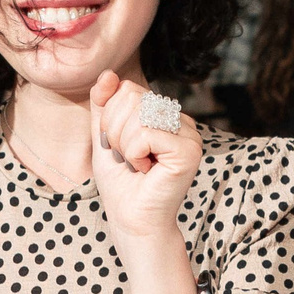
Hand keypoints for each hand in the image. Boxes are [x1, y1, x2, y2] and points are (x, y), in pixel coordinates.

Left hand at [88, 72, 203, 245]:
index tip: (118, 145)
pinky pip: (146, 133)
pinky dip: (134, 153)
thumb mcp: (104, 136)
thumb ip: (104, 104)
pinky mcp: (189, 150)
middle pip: (131, 97)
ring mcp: (189, 134)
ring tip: (136, 164)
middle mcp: (181, 119)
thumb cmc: (120, 182)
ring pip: (138, 113)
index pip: (127, 89)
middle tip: (127, 157)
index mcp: (164, 113)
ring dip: (124, 144)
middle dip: (114, 130)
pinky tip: (146, 170)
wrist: (131, 219)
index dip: (110, 117)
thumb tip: (108, 74)